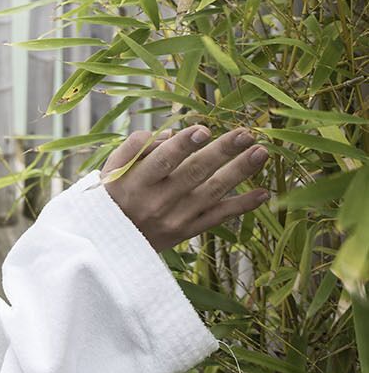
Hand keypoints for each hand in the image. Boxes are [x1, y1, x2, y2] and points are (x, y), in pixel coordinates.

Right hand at [102, 123, 270, 251]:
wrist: (109, 244)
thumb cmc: (112, 195)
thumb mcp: (112, 168)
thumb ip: (136, 147)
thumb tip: (171, 134)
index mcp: (136, 182)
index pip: (163, 160)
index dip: (183, 145)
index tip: (203, 129)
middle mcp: (158, 201)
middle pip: (194, 173)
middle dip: (222, 152)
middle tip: (246, 133)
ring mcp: (176, 219)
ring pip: (212, 193)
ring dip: (239, 172)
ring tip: (261, 153)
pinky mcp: (187, 232)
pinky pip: (218, 217)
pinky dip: (241, 206)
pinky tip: (263, 193)